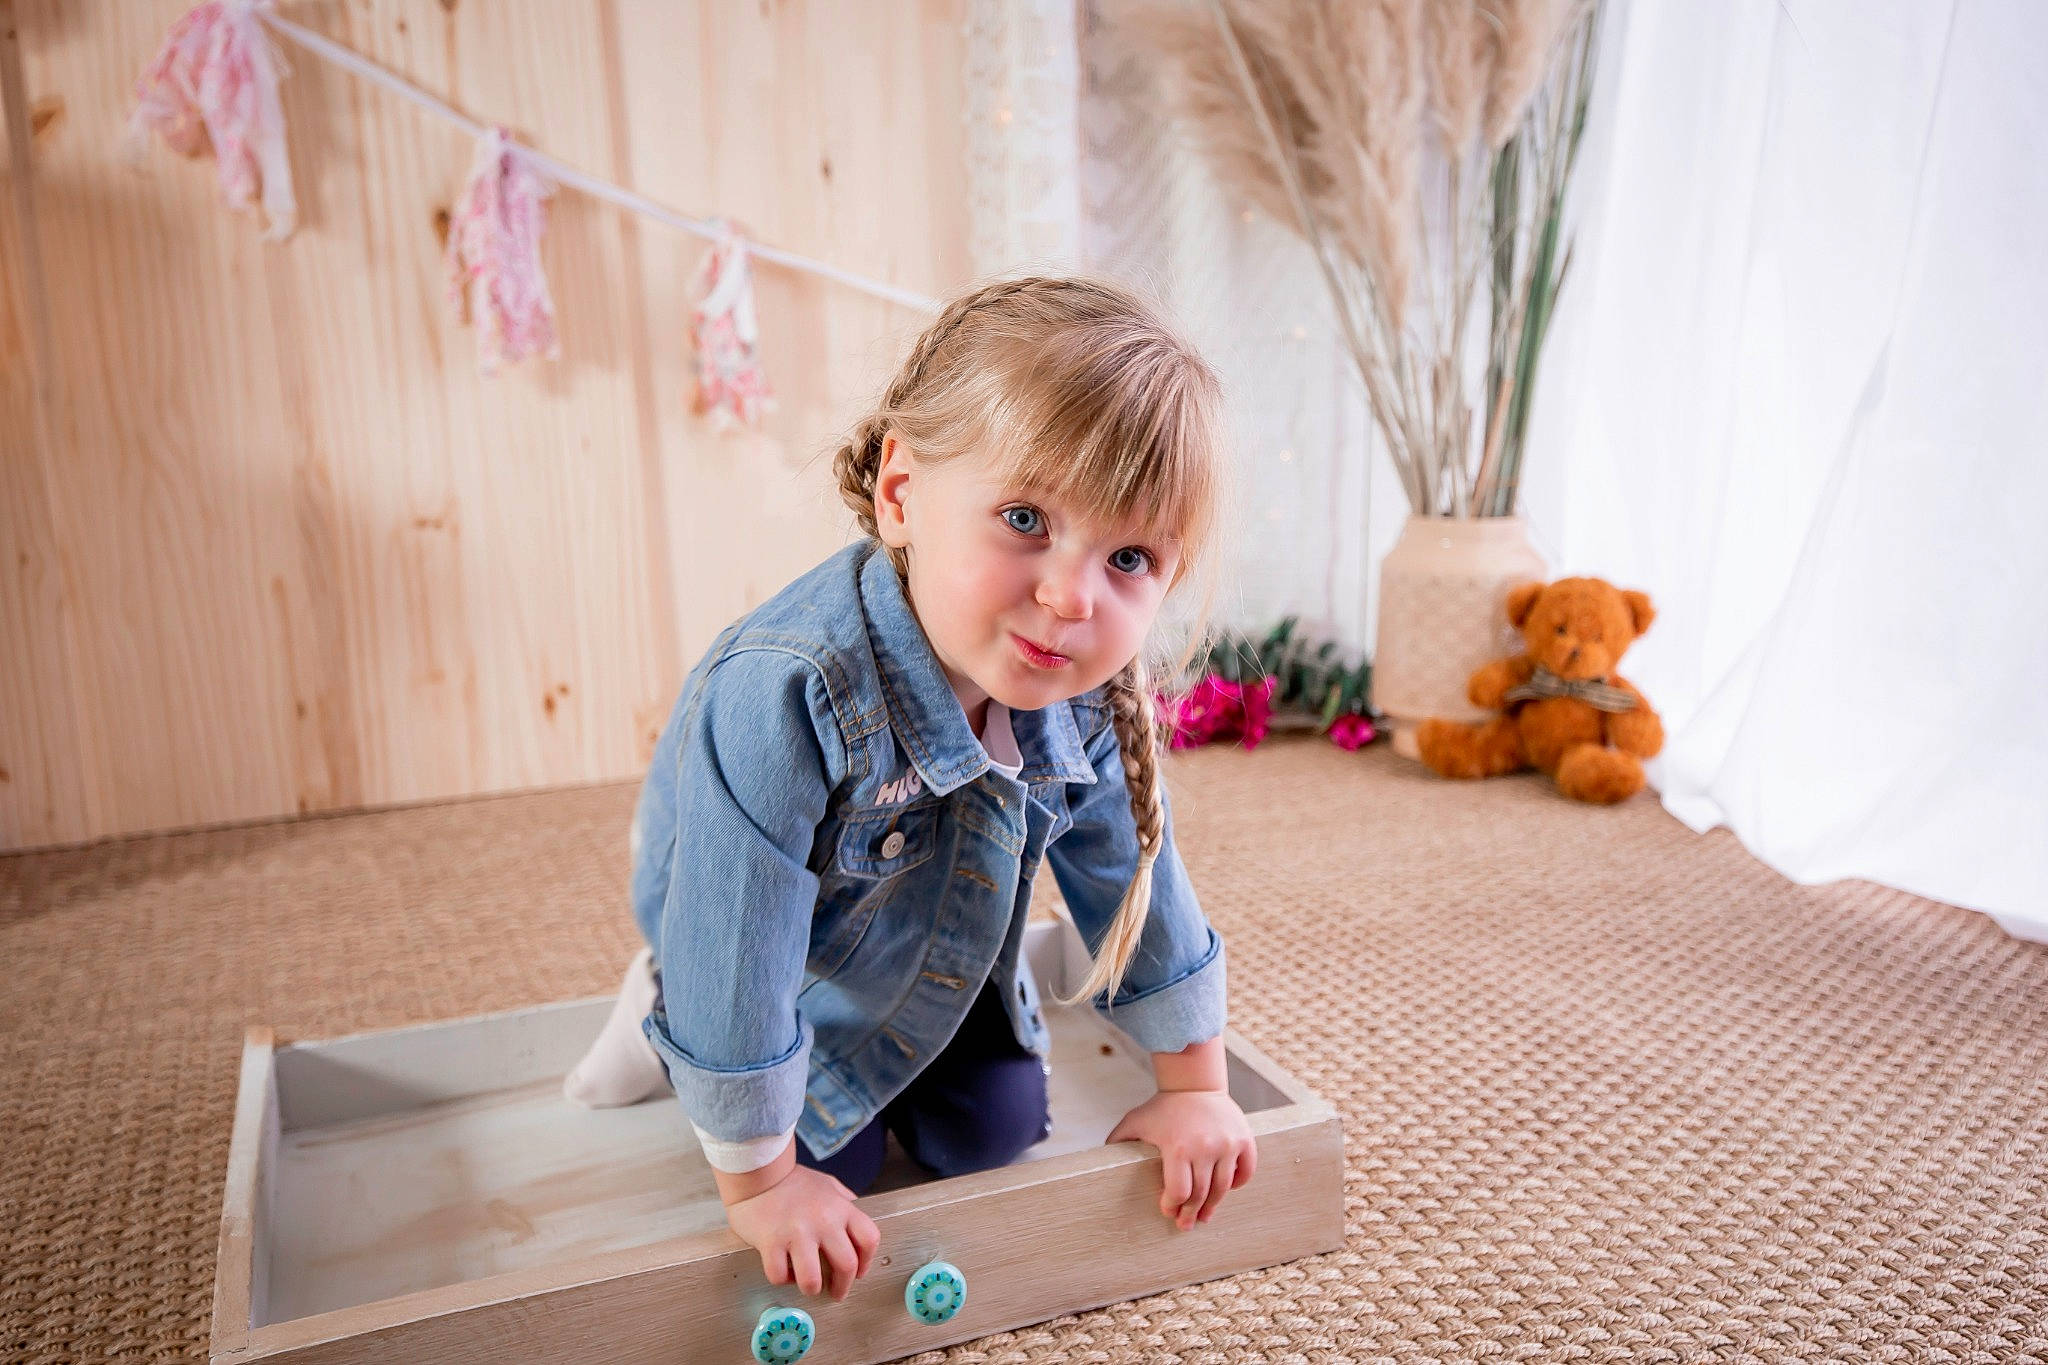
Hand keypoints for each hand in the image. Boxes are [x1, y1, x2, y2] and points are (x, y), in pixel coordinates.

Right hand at [724, 1165, 881, 1300]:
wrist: (757, 1171)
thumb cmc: (792, 1180)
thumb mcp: (828, 1184)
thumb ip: (844, 1201)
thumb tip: (856, 1217)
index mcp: (840, 1207)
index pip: (869, 1239)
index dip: (867, 1261)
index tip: (859, 1271)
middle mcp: (823, 1221)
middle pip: (846, 1265)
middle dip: (843, 1286)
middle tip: (836, 1292)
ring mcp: (797, 1233)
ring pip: (812, 1280)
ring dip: (812, 1289)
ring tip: (809, 1286)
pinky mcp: (771, 1242)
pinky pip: (780, 1275)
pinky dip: (783, 1279)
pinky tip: (784, 1270)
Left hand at [1107, 1090, 1256, 1230]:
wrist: (1195, 1084)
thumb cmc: (1163, 1107)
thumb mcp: (1135, 1121)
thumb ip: (1118, 1142)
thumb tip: (1096, 1163)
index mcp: (1177, 1146)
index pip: (1178, 1191)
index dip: (1172, 1206)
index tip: (1168, 1211)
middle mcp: (1205, 1147)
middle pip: (1201, 1194)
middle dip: (1191, 1213)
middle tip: (1186, 1224)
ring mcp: (1228, 1144)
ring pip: (1223, 1188)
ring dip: (1213, 1206)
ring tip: (1205, 1215)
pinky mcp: (1245, 1140)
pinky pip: (1245, 1172)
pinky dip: (1237, 1184)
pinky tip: (1225, 1189)